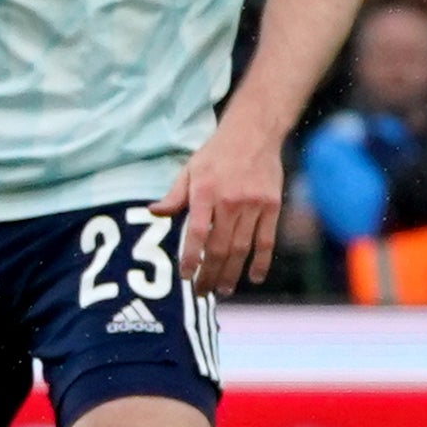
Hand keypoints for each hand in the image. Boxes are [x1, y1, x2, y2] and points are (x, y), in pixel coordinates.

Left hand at [153, 124, 283, 294]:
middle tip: (202, 292)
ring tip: (223, 291)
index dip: (191, 258)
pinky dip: (261, 262)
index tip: (185, 277)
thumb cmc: (216, 154)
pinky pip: (267, 240)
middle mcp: (230, 201)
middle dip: (210, 274)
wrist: (253, 135)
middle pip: (220, 247)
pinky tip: (253, 278)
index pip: (196, 233)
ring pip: (242, 248)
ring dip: (232, 273)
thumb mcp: (189, 170)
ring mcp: (254, 205)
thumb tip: (153, 213)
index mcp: (205, 193)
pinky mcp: (272, 207)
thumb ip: (174, 196)